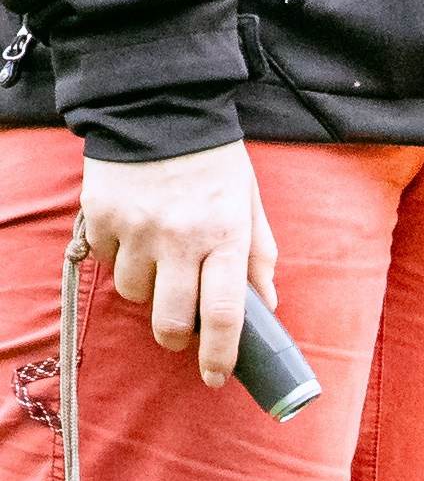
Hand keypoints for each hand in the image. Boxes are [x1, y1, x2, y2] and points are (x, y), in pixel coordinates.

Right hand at [77, 141, 278, 387]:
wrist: (158, 102)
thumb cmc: (212, 159)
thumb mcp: (249, 203)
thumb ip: (260, 256)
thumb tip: (265, 306)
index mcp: (225, 236)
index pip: (225, 315)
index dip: (220, 356)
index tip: (215, 377)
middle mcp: (180, 237)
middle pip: (172, 321)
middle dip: (176, 337)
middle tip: (180, 330)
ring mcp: (136, 227)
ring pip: (134, 294)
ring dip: (146, 289)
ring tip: (157, 261)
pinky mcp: (101, 215)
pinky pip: (105, 260)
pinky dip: (117, 256)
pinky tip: (131, 232)